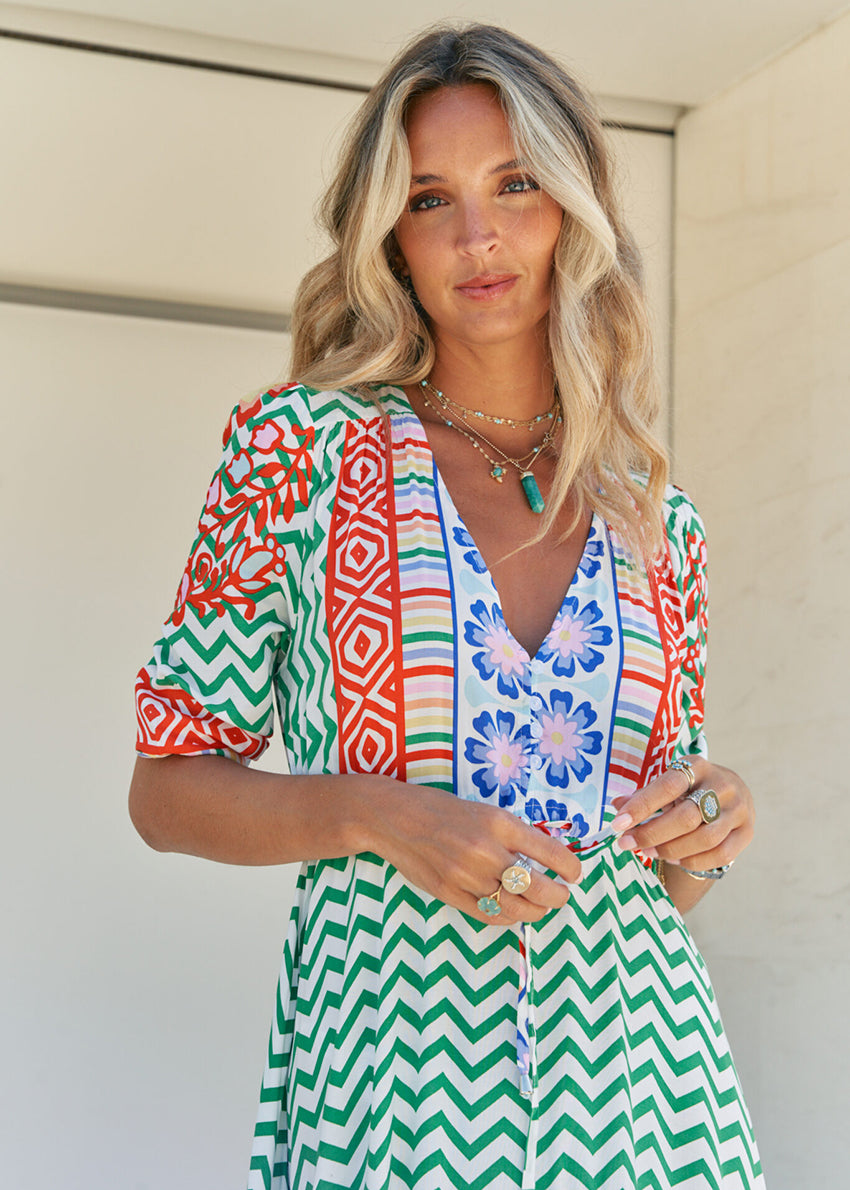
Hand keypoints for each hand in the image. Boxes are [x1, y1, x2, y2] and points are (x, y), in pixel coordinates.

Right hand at [366, 779, 581, 925]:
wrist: (395, 818)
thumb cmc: (442, 810)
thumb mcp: (484, 811)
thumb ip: (513, 834)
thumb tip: (547, 857)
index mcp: (500, 823)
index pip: (552, 853)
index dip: (571, 868)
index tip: (574, 873)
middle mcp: (486, 850)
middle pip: (539, 888)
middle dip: (558, 896)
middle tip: (562, 894)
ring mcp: (466, 875)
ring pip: (516, 908)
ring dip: (536, 911)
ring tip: (540, 906)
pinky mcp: (449, 894)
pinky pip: (489, 916)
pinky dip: (507, 917)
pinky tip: (511, 910)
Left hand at [611, 759, 754, 871]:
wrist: (732, 793)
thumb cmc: (690, 788)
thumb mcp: (669, 783)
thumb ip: (644, 795)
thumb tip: (617, 806)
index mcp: (698, 766)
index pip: (668, 786)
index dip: (642, 806)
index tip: (618, 823)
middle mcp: (722, 786)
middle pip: (686, 817)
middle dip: (652, 834)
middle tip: (627, 844)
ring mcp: (738, 810)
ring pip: (704, 839)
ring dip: (670, 850)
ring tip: (648, 851)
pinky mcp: (746, 832)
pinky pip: (720, 855)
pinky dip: (693, 861)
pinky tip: (674, 859)